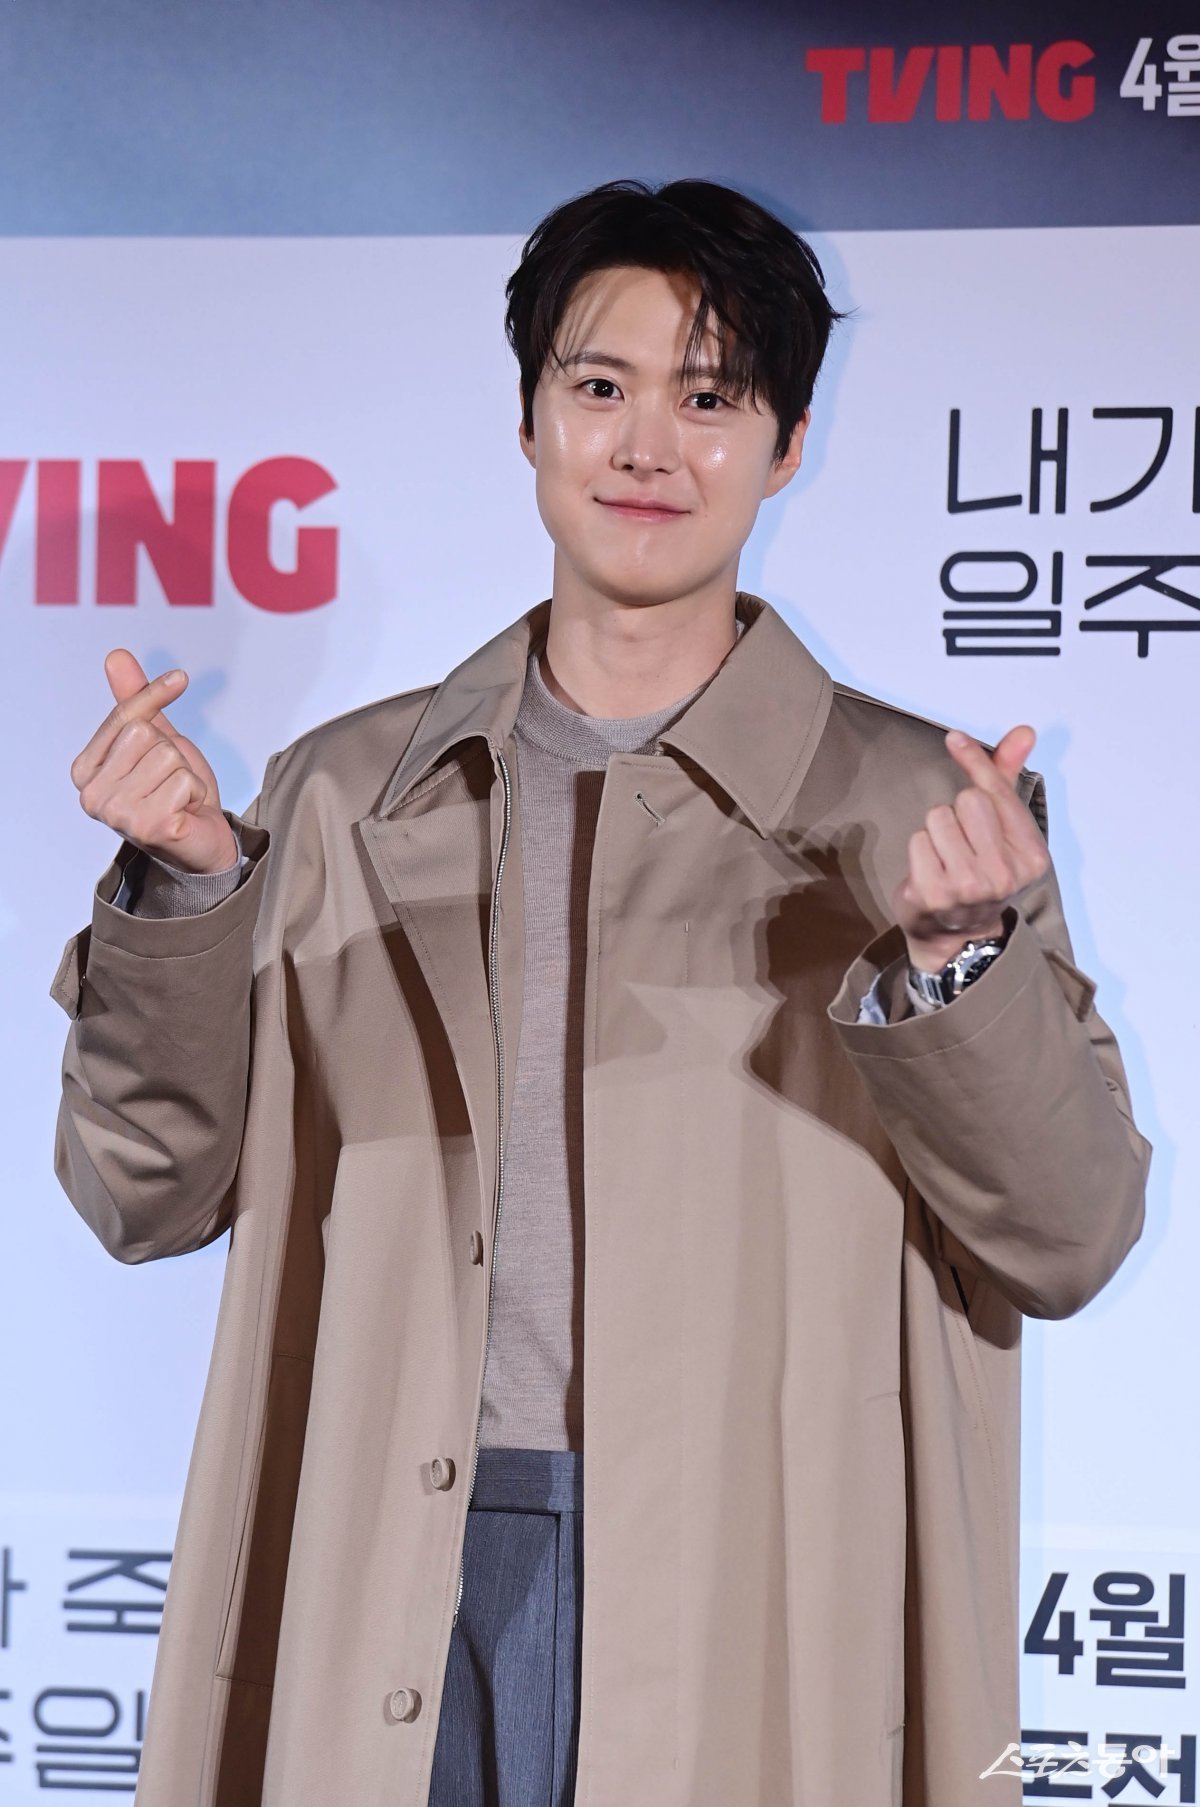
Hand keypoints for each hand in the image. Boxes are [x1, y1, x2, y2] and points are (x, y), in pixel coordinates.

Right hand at [70, 650, 239, 874]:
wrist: (200, 841)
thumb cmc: (173, 792)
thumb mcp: (156, 740)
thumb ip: (136, 703)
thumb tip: (116, 655)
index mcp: (84, 770)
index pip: (124, 715)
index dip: (156, 695)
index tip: (180, 678)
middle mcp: (92, 795)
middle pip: (146, 734)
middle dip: (173, 753)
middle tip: (171, 782)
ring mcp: (117, 814)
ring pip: (168, 756)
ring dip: (186, 775)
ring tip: (178, 798)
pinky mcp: (148, 826)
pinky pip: (185, 781)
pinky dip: (196, 794)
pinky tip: (185, 812)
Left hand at [894, 724, 1050, 972]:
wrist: (957, 936)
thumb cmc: (980, 871)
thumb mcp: (1002, 828)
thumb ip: (1007, 777)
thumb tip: (1023, 731)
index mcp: (1032, 855)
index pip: (998, 792)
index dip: (976, 762)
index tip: (955, 740)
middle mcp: (1006, 873)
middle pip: (967, 801)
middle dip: (956, 813)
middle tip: (962, 842)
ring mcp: (970, 887)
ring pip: (939, 818)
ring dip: (935, 832)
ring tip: (946, 858)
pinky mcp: (935, 894)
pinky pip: (918, 841)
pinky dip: (919, 851)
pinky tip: (930, 871)